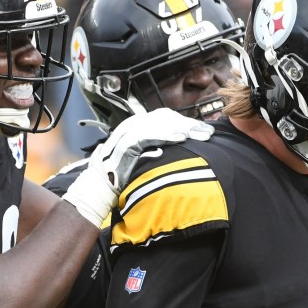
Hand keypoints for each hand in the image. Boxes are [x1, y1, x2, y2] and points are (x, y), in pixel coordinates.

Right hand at [61, 109, 213, 225]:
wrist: (99, 189)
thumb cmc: (120, 178)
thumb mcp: (143, 161)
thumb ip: (156, 152)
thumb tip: (177, 150)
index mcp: (137, 128)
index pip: (166, 119)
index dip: (187, 123)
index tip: (205, 131)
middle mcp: (132, 127)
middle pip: (165, 118)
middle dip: (189, 125)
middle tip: (208, 133)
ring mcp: (127, 134)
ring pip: (159, 124)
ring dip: (182, 128)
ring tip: (199, 135)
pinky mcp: (125, 145)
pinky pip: (147, 136)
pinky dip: (164, 136)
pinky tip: (180, 138)